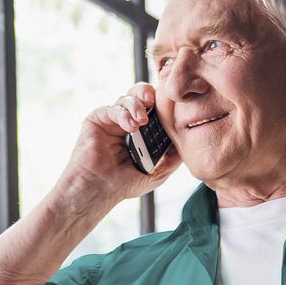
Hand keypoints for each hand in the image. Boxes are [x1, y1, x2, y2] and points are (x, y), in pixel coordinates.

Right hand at [55, 83, 184, 210]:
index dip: (164, 104)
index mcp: (143, 131)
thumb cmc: (124, 184)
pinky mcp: (97, 120)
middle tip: (154, 102)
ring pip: (128, 97)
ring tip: (142, 120)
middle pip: (142, 95)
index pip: (156, 109)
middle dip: (150, 94)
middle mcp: (128, 122)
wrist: (98, 191)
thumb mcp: (158, 172)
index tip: (172, 106)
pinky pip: (112, 108)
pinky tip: (130, 126)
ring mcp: (113, 120)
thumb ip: (173, 156)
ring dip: (137, 104)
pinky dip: (123, 113)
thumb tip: (188, 140)